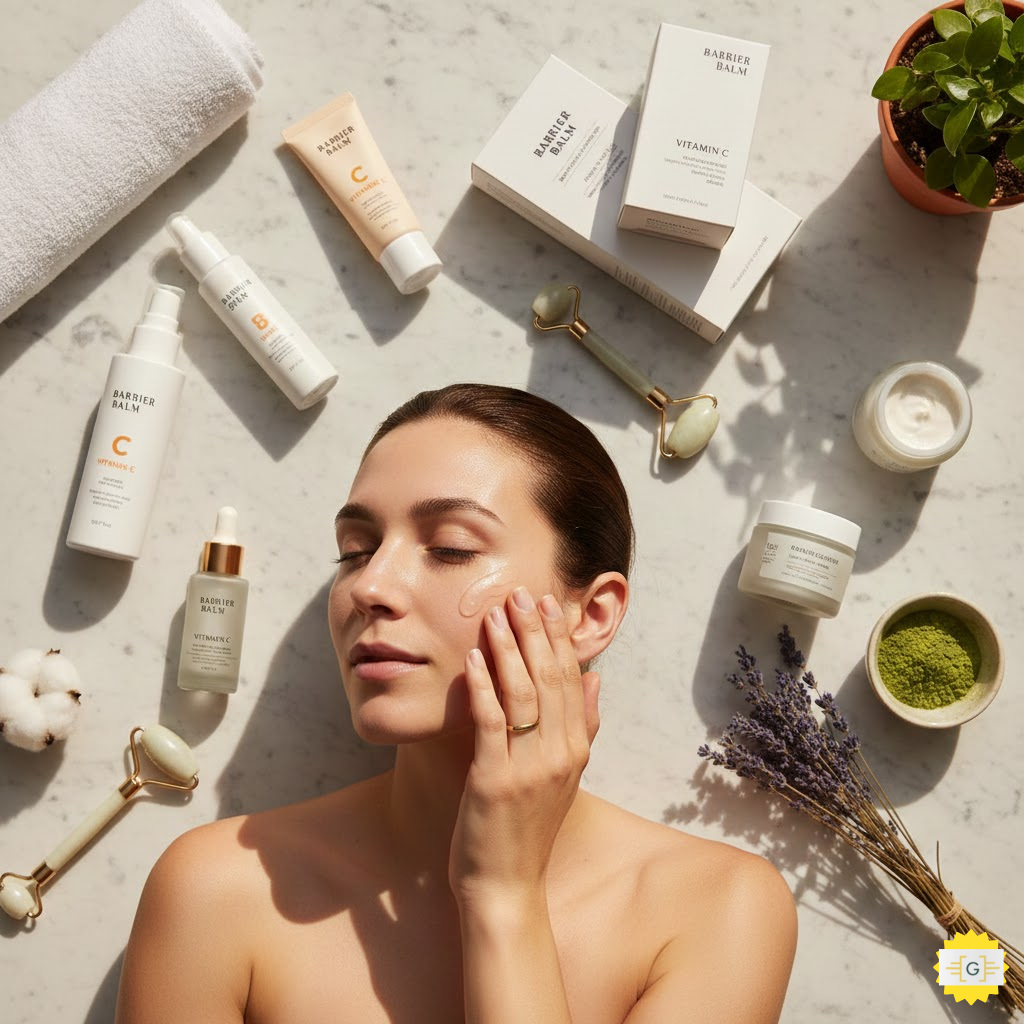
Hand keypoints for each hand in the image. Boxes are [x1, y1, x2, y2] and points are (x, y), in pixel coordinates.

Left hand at [448, 586, 599, 906]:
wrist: (505, 886)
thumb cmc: (528, 828)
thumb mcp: (565, 775)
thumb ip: (583, 725)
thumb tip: (597, 678)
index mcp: (576, 749)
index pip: (572, 680)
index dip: (560, 638)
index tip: (549, 603)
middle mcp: (559, 754)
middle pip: (550, 679)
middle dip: (535, 632)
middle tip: (522, 593)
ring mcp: (529, 768)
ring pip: (523, 693)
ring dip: (509, 649)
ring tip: (496, 613)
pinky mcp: (494, 780)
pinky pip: (490, 723)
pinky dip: (483, 687)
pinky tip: (473, 659)